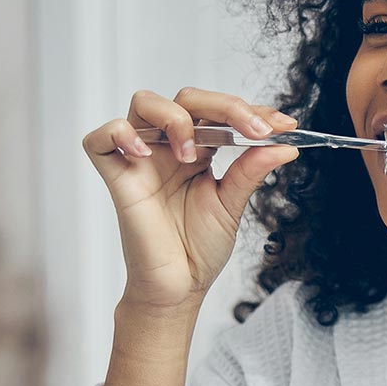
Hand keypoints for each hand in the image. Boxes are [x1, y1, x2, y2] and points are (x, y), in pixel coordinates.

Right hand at [81, 87, 299, 313]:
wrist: (178, 287)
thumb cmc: (199, 249)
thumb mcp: (232, 204)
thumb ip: (251, 171)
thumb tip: (286, 145)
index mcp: (199, 150)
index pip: (220, 112)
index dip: (250, 111)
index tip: (284, 124)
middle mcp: (168, 148)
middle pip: (186, 98)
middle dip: (225, 106)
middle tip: (253, 131)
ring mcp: (141, 159)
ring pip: (144, 103)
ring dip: (175, 118)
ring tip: (192, 155)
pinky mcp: (117, 177)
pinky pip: (100, 138)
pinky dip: (120, 135)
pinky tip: (144, 154)